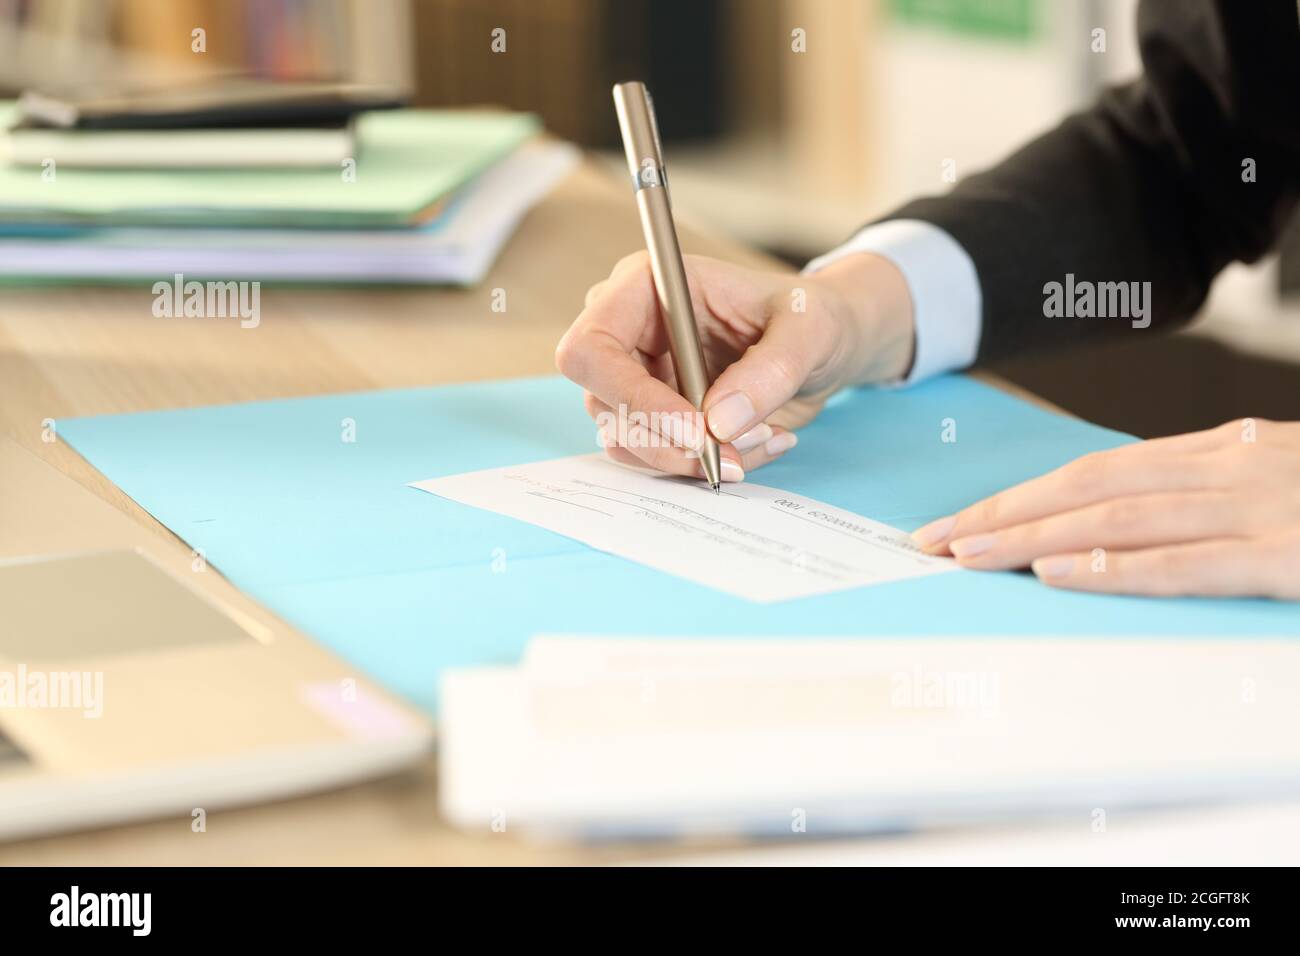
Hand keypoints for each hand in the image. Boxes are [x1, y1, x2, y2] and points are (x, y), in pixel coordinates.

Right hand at [555, 251, 914, 480]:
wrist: (823, 346)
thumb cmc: (811, 317)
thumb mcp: (809, 330)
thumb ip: (770, 370)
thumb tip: (719, 421)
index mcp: (644, 287)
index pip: (592, 348)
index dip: (631, 396)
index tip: (695, 430)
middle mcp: (627, 333)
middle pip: (603, 404)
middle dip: (667, 442)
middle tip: (734, 456)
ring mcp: (635, 378)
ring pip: (627, 440)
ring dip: (691, 459)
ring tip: (764, 438)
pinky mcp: (654, 416)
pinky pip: (659, 458)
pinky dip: (708, 465)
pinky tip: (761, 443)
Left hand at [912, 419, 1299, 598]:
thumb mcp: (1280, 484)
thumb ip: (1209, 495)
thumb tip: (1124, 522)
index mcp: (1224, 450)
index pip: (1097, 472)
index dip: (1021, 497)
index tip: (960, 522)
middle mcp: (1230, 468)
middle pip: (1090, 488)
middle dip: (1003, 514)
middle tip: (935, 541)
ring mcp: (1256, 509)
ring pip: (1119, 519)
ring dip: (1032, 537)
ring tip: (968, 556)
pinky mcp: (1288, 558)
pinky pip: (1186, 563)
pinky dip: (1114, 568)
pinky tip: (1055, 573)